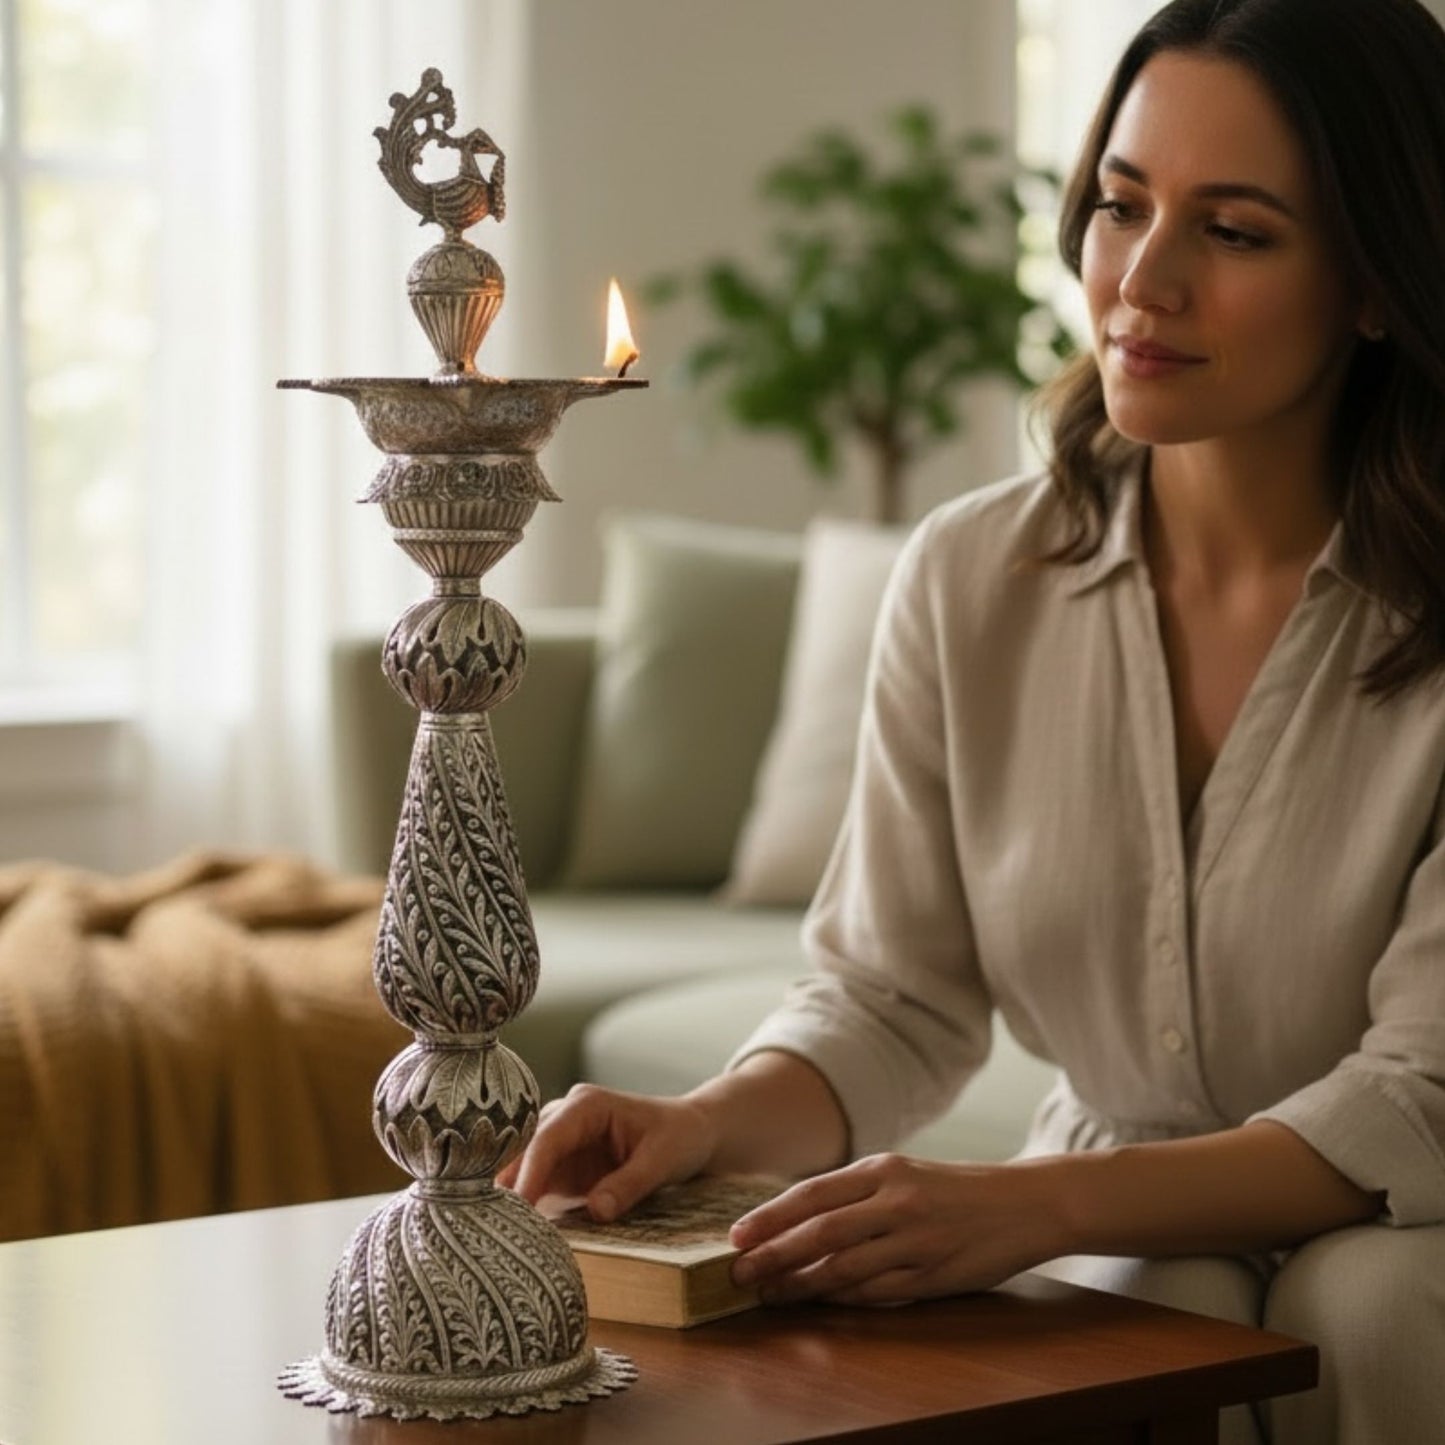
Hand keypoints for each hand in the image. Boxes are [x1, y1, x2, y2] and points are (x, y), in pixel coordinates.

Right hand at [498, 1083, 717, 1221]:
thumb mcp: (662, 1160)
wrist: (691, 1133)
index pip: (547, 1138)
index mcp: (586, 1105)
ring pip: (522, 1170)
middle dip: (507, 1185)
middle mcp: (565, 1119)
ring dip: (511, 1199)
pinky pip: (536, 1187)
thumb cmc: (680, 1136)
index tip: (516, 1206)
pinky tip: (513, 1234)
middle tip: (489, 1226)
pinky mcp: (563, 1168)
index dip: (529, 1172)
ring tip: (494, 1235)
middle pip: (524, 1152)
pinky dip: (526, 1208)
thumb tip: (595, 1211)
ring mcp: (561, 1144)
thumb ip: (629, 1184)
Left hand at [728, 1153, 1065, 1305]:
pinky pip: (877, 1292)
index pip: (812, 1194)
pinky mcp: (933, 1276)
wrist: (1026, 1202)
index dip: (770, 1217)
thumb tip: (797, 1218)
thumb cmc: (954, 1188)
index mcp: (883, 1169)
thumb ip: (857, 1193)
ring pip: (844, 1268)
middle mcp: (896, 1201)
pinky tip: (820, 1303)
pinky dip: (843, 1299)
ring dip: (801, 1285)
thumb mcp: (904, 1173)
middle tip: (739, 1274)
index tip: (736, 1237)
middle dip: (774, 1255)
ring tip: (771, 1295)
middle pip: (820, 1232)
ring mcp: (915, 1240)